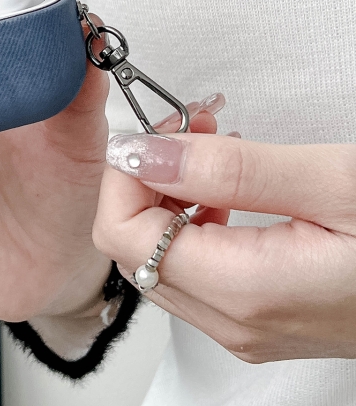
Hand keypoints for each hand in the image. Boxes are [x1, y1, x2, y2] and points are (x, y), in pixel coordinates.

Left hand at [95, 133, 355, 361]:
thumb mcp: (333, 183)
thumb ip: (229, 169)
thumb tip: (144, 152)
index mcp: (245, 291)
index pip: (120, 233)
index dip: (126, 171)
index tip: (157, 129)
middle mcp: (236, 321)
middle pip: (130, 245)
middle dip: (145, 175)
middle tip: (187, 128)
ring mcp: (247, 325)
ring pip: (158, 254)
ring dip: (168, 191)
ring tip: (210, 145)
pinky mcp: (261, 314)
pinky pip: (193, 265)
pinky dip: (193, 214)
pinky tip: (226, 184)